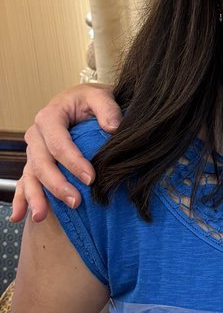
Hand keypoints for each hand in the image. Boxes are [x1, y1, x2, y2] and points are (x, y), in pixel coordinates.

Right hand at [10, 84, 120, 222]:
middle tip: (76, 202)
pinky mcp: (34, 164)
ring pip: (30, 175)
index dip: (73, 162)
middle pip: (42, 163)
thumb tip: (113, 128)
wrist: (80, 104)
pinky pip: (24, 182)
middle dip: (57, 184)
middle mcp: (36, 135)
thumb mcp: (100, 97)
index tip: (91, 178)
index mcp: (50, 117)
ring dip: (35, 197)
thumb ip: (107, 109)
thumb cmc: (89, 102)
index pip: (58, 143)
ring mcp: (33, 151)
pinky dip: (21, 200)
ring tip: (42, 215)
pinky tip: (20, 216)